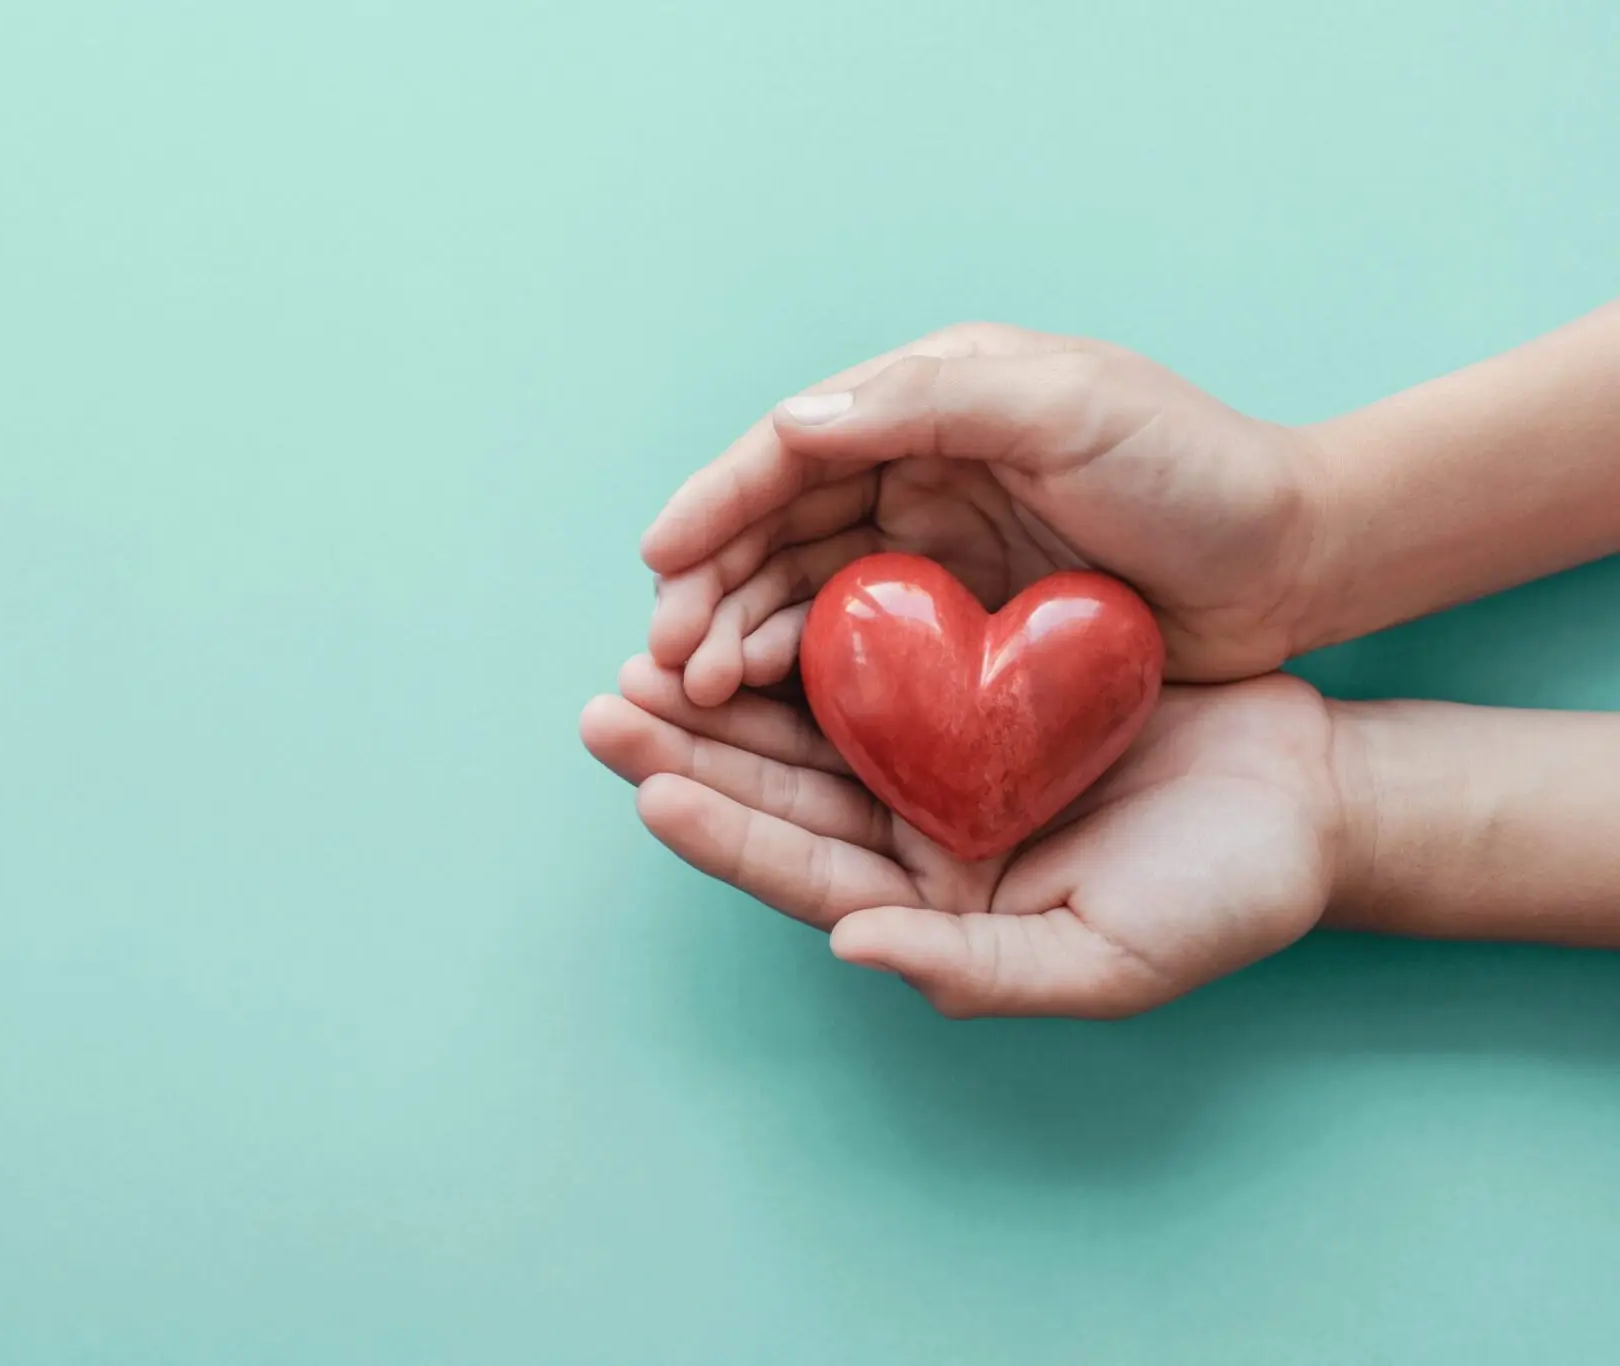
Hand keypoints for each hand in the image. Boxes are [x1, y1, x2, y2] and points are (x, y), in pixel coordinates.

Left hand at [579, 656, 1349, 1017]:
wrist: (1306, 796)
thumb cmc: (1225, 893)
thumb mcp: (1108, 956)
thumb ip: (979, 966)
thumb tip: (851, 947)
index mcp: (933, 910)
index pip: (804, 874)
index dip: (724, 835)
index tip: (650, 787)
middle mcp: (916, 843)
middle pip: (779, 796)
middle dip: (687, 752)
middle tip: (605, 705)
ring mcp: (938, 767)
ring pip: (807, 728)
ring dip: (726, 693)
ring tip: (645, 654)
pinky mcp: (969, 696)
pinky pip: (872, 666)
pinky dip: (811, 636)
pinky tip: (754, 600)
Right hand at [641, 323, 1329, 697]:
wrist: (1298, 562)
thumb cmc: (1197, 470)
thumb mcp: (1071, 408)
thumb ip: (933, 402)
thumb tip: (791, 424)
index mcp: (932, 400)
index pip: (794, 448)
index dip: (717, 501)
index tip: (659, 559)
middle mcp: (917, 470)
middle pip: (779, 528)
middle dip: (710, 588)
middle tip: (665, 659)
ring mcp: (936, 552)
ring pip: (804, 593)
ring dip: (739, 637)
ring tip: (697, 693)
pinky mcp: (961, 627)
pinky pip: (857, 649)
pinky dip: (802, 674)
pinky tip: (763, 707)